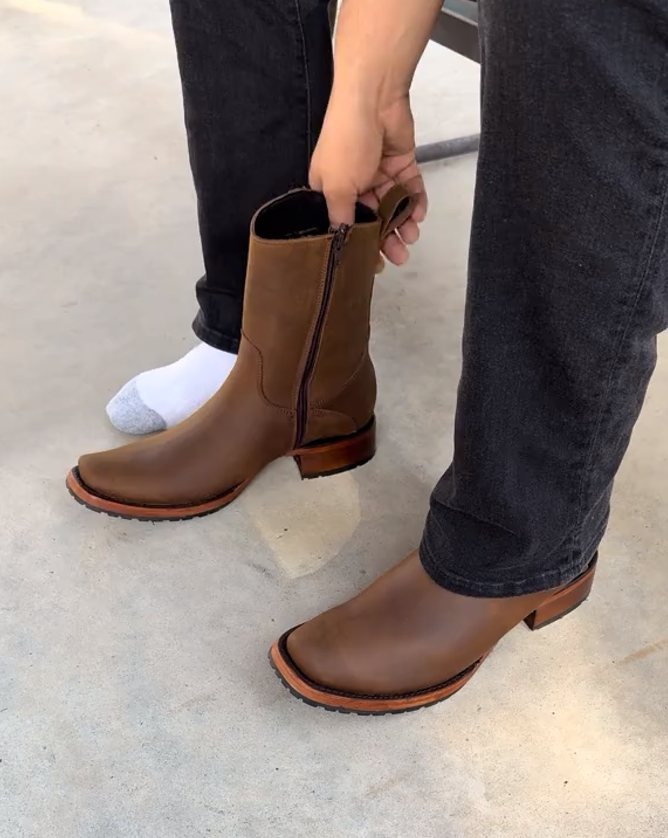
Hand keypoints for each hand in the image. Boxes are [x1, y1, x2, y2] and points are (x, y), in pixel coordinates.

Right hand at [309, 93, 426, 266]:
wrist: (373, 97)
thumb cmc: (346, 140)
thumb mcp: (336, 186)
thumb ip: (341, 217)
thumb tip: (341, 241)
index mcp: (330, 189)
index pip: (344, 223)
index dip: (357, 243)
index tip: (371, 264)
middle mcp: (353, 183)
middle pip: (371, 218)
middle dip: (385, 238)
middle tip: (399, 257)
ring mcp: (377, 172)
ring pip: (392, 206)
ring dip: (403, 223)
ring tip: (411, 237)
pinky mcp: (400, 162)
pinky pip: (409, 188)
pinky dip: (415, 202)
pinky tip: (419, 214)